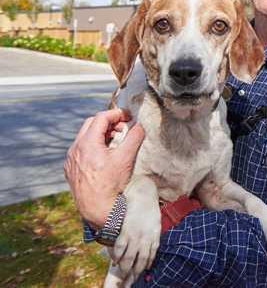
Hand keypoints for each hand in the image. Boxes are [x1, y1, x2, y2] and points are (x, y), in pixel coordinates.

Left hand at [63, 108, 144, 228]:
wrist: (98, 210)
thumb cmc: (111, 185)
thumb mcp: (125, 159)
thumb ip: (133, 137)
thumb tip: (139, 125)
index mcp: (86, 144)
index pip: (101, 117)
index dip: (117, 114)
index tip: (128, 117)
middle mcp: (74, 150)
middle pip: (90, 124)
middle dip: (108, 123)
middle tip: (122, 129)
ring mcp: (70, 161)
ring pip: (84, 138)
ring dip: (100, 135)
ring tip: (115, 142)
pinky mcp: (70, 170)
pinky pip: (80, 151)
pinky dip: (92, 147)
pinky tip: (104, 157)